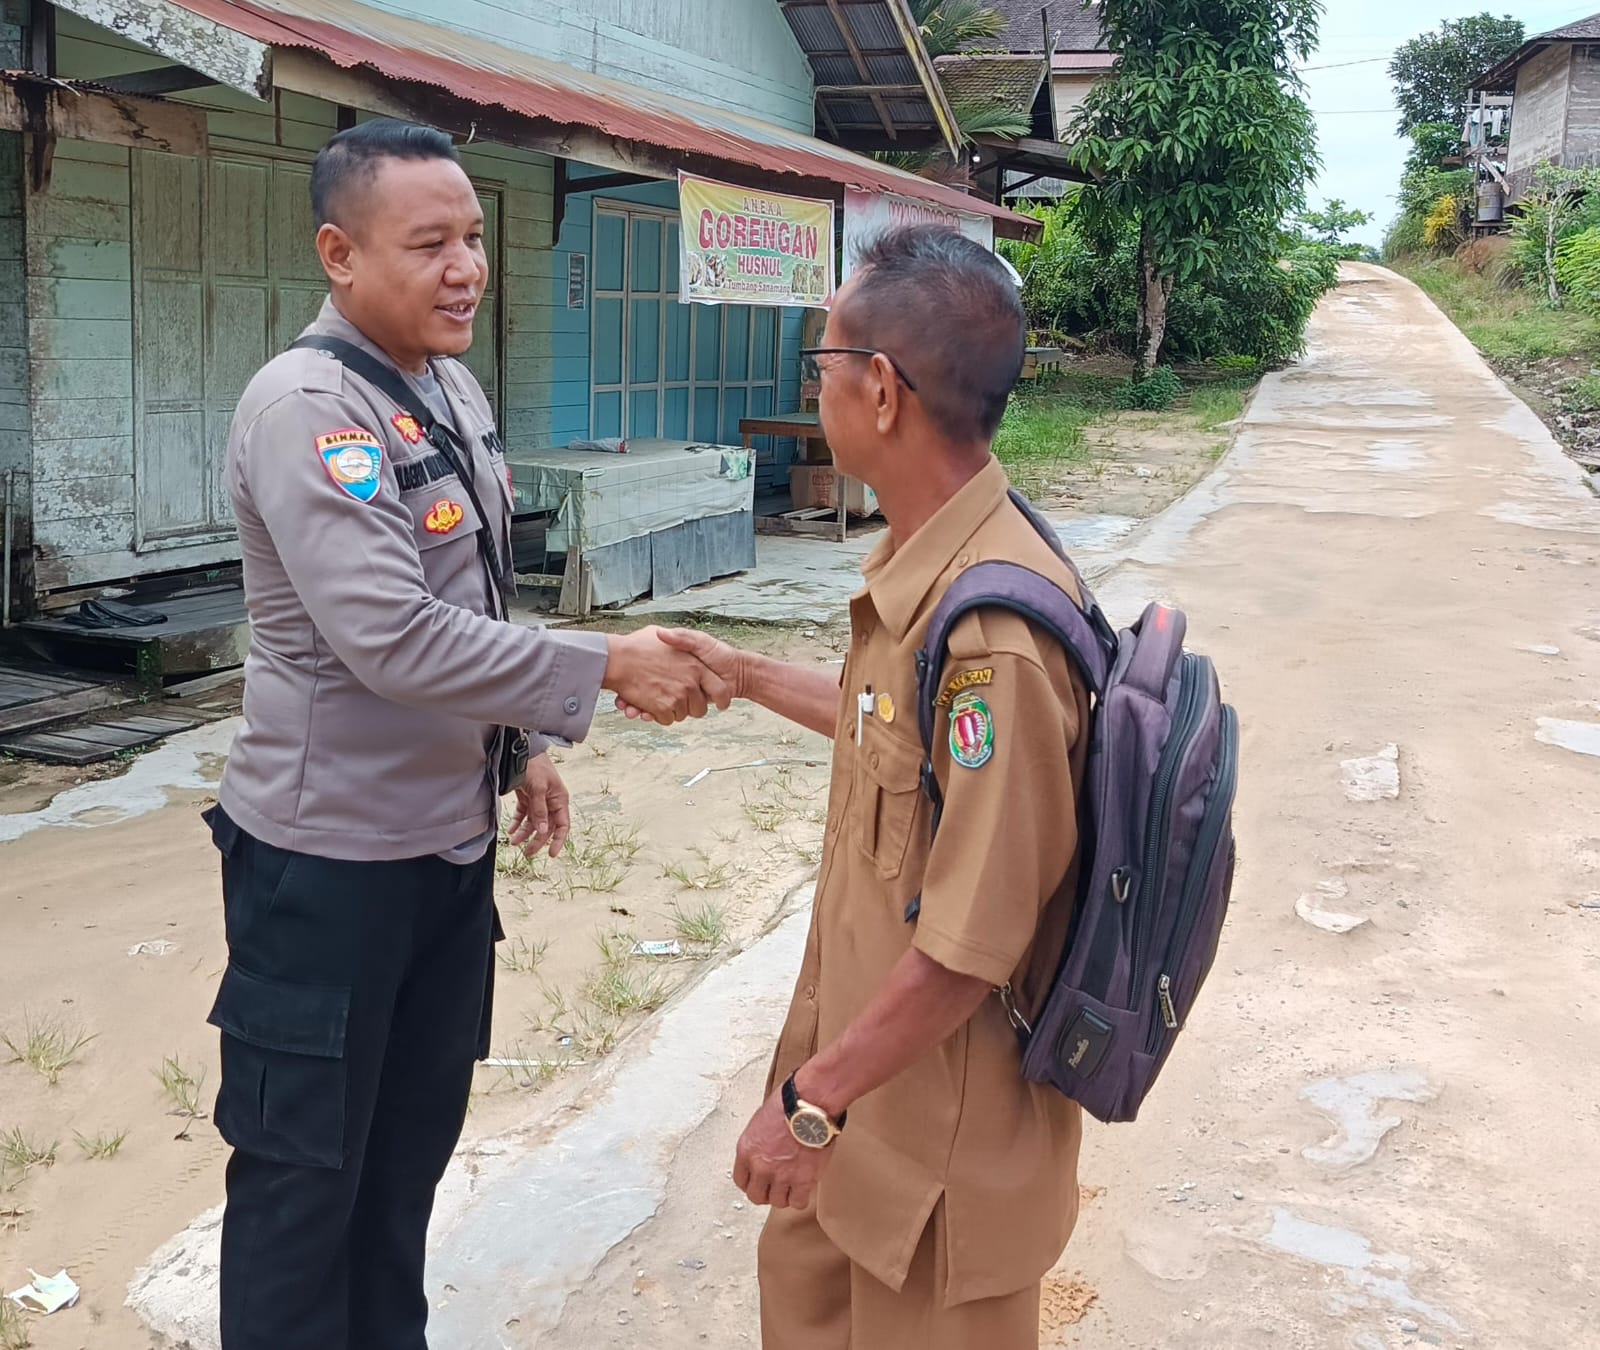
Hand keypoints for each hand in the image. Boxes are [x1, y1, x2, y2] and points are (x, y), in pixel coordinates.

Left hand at [506, 753, 570, 858]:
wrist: (522, 750)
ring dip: (525, 833)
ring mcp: (538, 800)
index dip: (558, 840)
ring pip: (533, 823)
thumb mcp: (538, 788)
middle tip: (527, 853)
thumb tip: (544, 830)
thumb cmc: (536, 765)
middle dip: (537, 841)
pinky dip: (517, 823)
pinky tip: (511, 830)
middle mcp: (551, 802)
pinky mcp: (527, 797)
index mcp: (560, 799)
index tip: (551, 854)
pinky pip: (523, 815)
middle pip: (546, 827)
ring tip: (514, 842)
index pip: (563, 825)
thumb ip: (540, 810)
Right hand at [603, 627, 733, 725]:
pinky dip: (657, 715)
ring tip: (659, 697)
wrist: (616, 658)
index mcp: (696, 666)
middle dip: (690, 707)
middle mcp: (690, 682)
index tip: (719, 703)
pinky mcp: (663, 708)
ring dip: (671, 710)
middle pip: (700, 709)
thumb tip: (686, 644)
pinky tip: (648, 704)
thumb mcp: (666, 634)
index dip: (720, 698)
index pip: (720, 689)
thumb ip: (680, 639)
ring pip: (682, 715)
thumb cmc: (637, 645)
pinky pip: (666, 719)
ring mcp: (677, 696)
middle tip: (679, 699)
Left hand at [733, 1087, 831, 1209]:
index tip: (758, 1182)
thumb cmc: (790, 1103)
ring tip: (792, 1187)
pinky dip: (801, 1197)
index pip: (741, 1180)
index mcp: (747, 1150)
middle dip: (766, 1192)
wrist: (811, 1105)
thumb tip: (765, 1150)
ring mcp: (781, 1176)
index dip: (751, 1183)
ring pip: (777, 1202)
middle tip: (775, 1187)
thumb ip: (760, 1143)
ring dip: (784, 1195)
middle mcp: (760, 1166)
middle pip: (756, 1196)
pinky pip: (798, 1202)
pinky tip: (804, 1188)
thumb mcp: (762, 1121)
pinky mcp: (802, 1180)